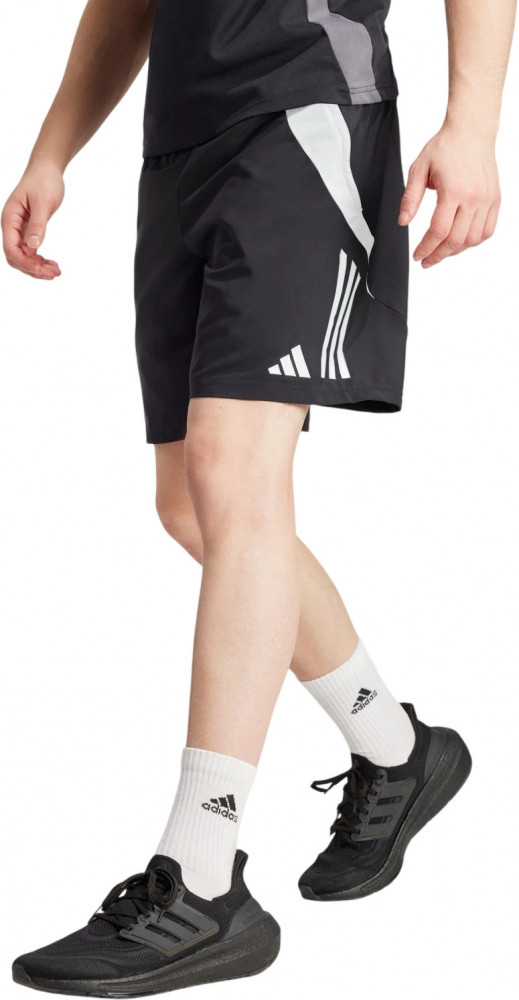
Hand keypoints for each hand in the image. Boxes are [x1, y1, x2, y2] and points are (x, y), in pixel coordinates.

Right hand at [2, 162, 63, 278]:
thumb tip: (32, 246)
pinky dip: (40, 260)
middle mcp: (11, 226)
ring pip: (23, 256)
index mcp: (10, 218)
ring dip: (37, 267)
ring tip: (56, 272)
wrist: (47, 169)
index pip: (11, 248)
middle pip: (15, 256)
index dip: (25, 262)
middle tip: (53, 274)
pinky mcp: (28, 230)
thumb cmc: (44, 181)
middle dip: (32, 268)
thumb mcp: (43, 202)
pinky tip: (52, 264)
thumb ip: (37, 224)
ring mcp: (19, 229)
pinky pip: (30, 251)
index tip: (43, 269)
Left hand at [398, 124, 500, 267]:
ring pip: (473, 239)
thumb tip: (403, 222)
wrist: (472, 131)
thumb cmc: (445, 147)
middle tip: (426, 260)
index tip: (417, 256)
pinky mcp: (495, 199)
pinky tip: (460, 241)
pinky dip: (473, 241)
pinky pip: (487, 230)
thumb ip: (410, 198)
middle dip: (438, 255)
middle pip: (456, 240)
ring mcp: (487, 200)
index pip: (439, 231)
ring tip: (441, 251)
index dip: (426, 248)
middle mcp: (474, 198)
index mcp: (453, 191)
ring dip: (455, 251)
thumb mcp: (419, 169)